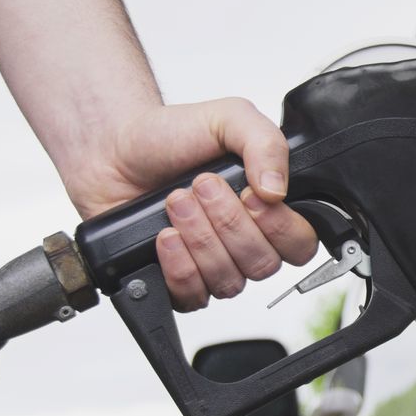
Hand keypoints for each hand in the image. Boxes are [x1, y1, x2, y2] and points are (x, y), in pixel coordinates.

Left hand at [67, 98, 317, 310]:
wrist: (115, 148)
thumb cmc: (172, 134)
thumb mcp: (229, 118)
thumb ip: (266, 144)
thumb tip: (278, 191)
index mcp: (268, 208)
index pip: (300, 244)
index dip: (279, 227)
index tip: (250, 194)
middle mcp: (246, 242)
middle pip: (264, 265)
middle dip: (228, 224)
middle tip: (201, 187)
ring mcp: (214, 265)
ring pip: (230, 282)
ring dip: (201, 240)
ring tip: (176, 202)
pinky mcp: (179, 281)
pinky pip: (194, 296)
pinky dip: (179, 266)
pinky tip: (165, 236)